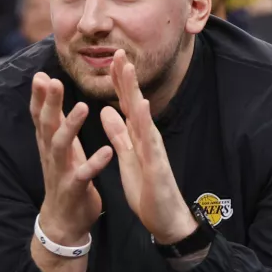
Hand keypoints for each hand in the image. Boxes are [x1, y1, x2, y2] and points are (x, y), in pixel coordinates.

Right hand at [32, 73, 113, 245]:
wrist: (63, 222)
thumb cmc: (64, 179)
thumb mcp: (57, 149)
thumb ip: (54, 123)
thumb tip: (47, 94)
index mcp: (49, 144)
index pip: (39, 116)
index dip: (39, 96)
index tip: (39, 75)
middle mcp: (51, 155)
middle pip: (47, 125)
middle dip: (50, 103)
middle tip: (53, 81)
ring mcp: (61, 172)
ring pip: (61, 146)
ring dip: (71, 126)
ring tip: (84, 107)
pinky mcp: (75, 188)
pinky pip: (85, 174)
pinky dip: (95, 163)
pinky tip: (107, 150)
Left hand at [99, 50, 195, 243]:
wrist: (164, 219)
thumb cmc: (147, 187)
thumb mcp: (127, 155)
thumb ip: (119, 133)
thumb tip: (106, 110)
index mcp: (138, 135)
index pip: (126, 103)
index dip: (118, 81)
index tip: (111, 57)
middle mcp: (147, 137)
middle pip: (135, 102)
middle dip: (126, 77)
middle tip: (118, 51)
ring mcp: (153, 149)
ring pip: (142, 116)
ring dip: (134, 92)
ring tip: (127, 70)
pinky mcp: (157, 165)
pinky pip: (150, 142)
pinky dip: (145, 123)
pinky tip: (141, 107)